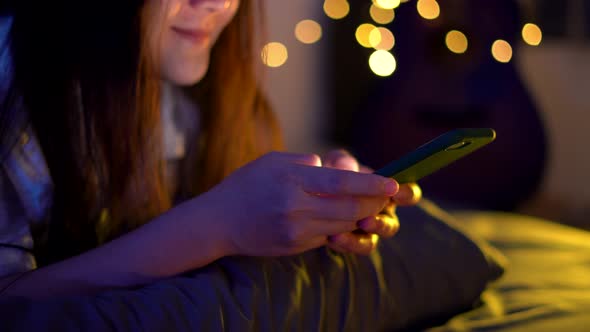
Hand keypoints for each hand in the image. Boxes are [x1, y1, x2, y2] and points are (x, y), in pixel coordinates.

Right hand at [201, 152, 398, 256]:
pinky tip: (341, 218)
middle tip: (386, 196)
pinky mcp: (295, 246)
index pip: (341, 183)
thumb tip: (334, 169)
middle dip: (374, 203)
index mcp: (291, 180)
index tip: (393, 184)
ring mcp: (296, 231)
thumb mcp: (273, 161)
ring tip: (368, 205)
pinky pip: (328, 236)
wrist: (219, 221)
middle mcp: (295, 207)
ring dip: (360, 216)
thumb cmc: (246, 184)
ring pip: (343, 225)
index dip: (371, 184)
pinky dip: (340, 227)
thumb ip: (306, 164)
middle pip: (350, 209)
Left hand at [322, 149, 421, 254]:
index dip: (407, 193)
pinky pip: (352, 248)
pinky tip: (331, 237)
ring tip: (341, 233)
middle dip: (380, 224)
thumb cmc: (330, 172)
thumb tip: (346, 167)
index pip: (408, 194)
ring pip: (371, 243)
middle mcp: (381, 215)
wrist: (309, 195)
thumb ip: (341, 161)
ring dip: (359, 239)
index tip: (395, 191)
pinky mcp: (349, 243)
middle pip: (391, 226)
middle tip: (365, 220)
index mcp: (387, 193)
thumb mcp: (334, 162)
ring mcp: (366, 232)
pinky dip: (344, 244)